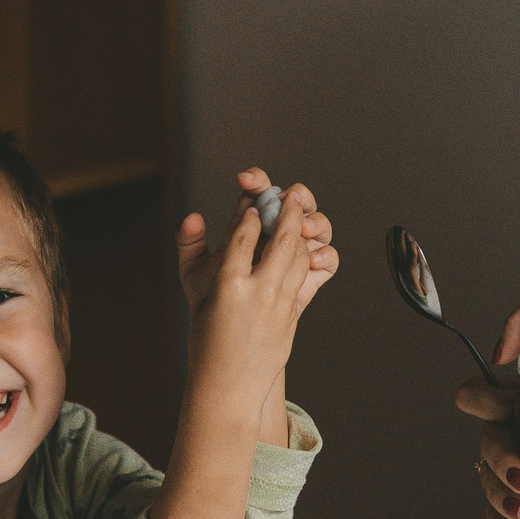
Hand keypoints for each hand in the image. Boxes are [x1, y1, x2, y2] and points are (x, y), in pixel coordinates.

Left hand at [177, 167, 337, 315]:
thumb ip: (190, 244)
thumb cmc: (211, 302)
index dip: (256, 180)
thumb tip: (193, 216)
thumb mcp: (195, 274)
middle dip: (295, 197)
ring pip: (316, 225)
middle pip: (295, 200)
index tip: (245, 178)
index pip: (257, 192)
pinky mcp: (312, 275)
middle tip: (290, 198)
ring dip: (314, 221)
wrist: (231, 339)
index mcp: (249, 222)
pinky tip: (314, 258)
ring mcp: (297, 252)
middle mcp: (276, 231)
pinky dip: (325, 254)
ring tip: (304, 228)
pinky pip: (329, 259)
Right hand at [183, 180, 331, 413]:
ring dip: (300, 232)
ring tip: (299, 215)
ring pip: (298, 256)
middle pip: (281, 240)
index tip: (253, 204)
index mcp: (227, 284)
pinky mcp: (292, 314)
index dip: (250, 216)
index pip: (243, 237)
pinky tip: (299, 246)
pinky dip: (302, 256)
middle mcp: (257, 292)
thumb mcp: (194, 291)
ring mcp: (279, 305)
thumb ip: (192, 248)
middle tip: (290, 195)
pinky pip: (302, 276)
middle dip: (288, 212)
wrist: (228, 384)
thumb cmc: (205, 337)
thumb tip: (193, 215)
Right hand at [455, 378, 519, 518]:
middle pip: (490, 441)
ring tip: (518, 514)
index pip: (483, 394)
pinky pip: (496, 516)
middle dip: (503, 462)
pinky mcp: (512, 502)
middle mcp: (510, 436)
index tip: (504, 409)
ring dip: (500, 498)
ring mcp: (508, 471)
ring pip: (490, 480)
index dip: (484, 398)